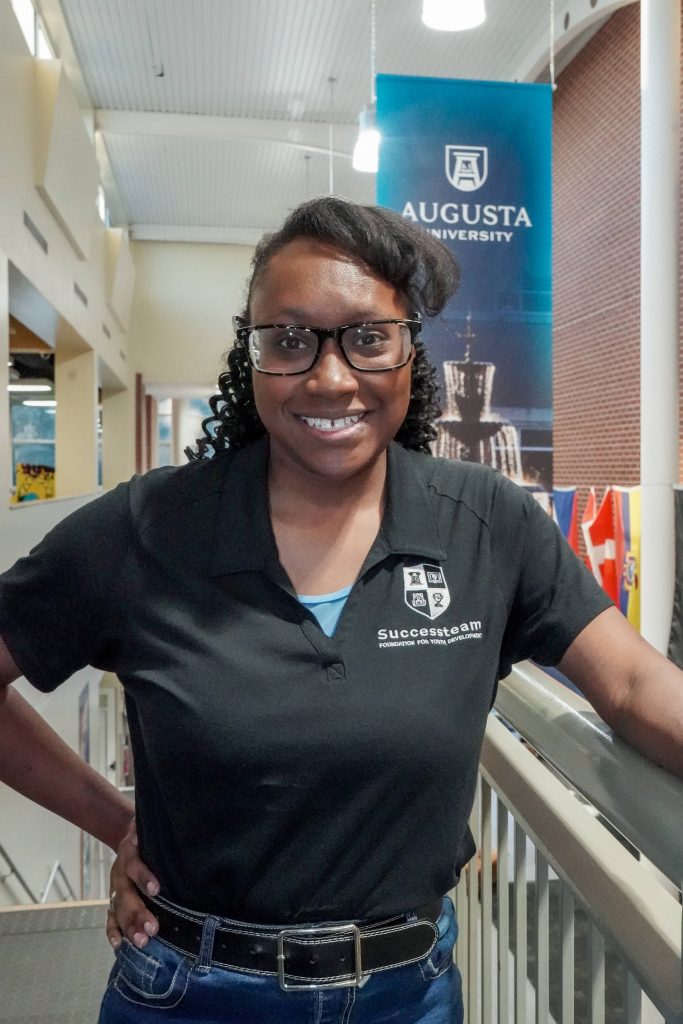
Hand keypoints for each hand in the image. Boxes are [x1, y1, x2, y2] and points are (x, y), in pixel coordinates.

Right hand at [106, 818, 159, 949]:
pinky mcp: (113, 899)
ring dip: (129, 926)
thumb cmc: (150, 834)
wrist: (132, 834)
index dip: (143, 877)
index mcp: (129, 851)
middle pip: (126, 893)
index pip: (134, 864)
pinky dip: (113, 931)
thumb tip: (195, 837)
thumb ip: (168, 836)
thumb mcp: (153, 830)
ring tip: (141, 941)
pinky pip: (110, 916)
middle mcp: (119, 871)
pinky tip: (120, 945)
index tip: (156, 890)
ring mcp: (115, 887)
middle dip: (138, 912)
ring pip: (119, 908)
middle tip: (153, 929)